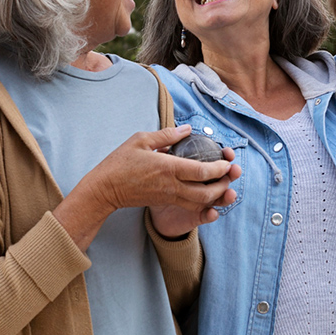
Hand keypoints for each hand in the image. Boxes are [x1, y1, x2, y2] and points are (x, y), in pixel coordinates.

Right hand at [81, 125, 237, 212]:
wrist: (104, 189)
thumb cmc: (120, 162)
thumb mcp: (141, 140)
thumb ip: (166, 135)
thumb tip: (187, 129)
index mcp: (167, 168)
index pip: (201, 171)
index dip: (219, 168)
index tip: (228, 161)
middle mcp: (171, 186)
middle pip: (206, 192)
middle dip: (223, 185)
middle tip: (230, 175)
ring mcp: (168, 196)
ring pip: (199, 202)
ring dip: (215, 195)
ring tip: (223, 185)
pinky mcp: (164, 202)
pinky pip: (189, 204)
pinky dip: (202, 200)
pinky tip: (207, 191)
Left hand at [149, 147, 240, 238]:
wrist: (144, 203)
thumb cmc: (152, 177)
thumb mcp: (158, 159)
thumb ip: (167, 145)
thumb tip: (182, 132)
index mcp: (197, 171)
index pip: (216, 162)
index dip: (225, 157)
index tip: (228, 153)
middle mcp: (203, 186)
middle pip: (224, 179)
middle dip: (233, 174)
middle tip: (235, 169)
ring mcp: (201, 202)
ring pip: (219, 199)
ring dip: (227, 197)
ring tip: (230, 194)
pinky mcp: (194, 217)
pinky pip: (204, 216)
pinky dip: (210, 215)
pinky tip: (212, 213)